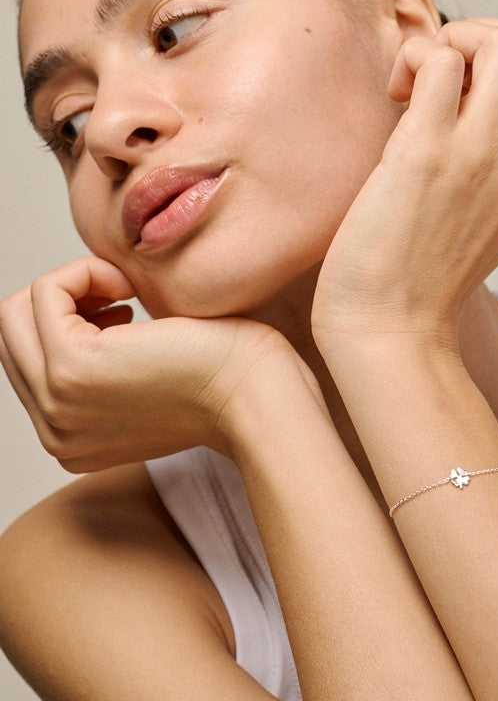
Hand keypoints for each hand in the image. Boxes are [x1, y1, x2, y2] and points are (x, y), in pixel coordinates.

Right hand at [0, 257, 303, 472]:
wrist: (260, 397)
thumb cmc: (227, 377)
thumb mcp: (153, 379)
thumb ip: (111, 366)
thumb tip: (96, 317)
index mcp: (71, 438)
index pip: (30, 362)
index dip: (70, 322)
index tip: (124, 312)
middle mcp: (55, 432)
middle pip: (15, 337)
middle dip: (64, 301)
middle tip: (122, 295)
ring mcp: (58, 405)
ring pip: (19, 312)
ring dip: (73, 284)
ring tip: (126, 291)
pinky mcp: (72, 368)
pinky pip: (45, 292)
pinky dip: (85, 272)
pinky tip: (130, 288)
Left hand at [312, 18, 497, 344]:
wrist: (392, 327)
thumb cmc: (426, 274)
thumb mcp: (492, 216)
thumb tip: (471, 96)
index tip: (472, 89)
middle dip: (489, 38)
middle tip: (443, 81)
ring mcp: (480, 155)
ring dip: (456, 40)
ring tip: (420, 86)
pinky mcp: (426, 154)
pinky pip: (440, 58)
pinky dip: (416, 59)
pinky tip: (397, 96)